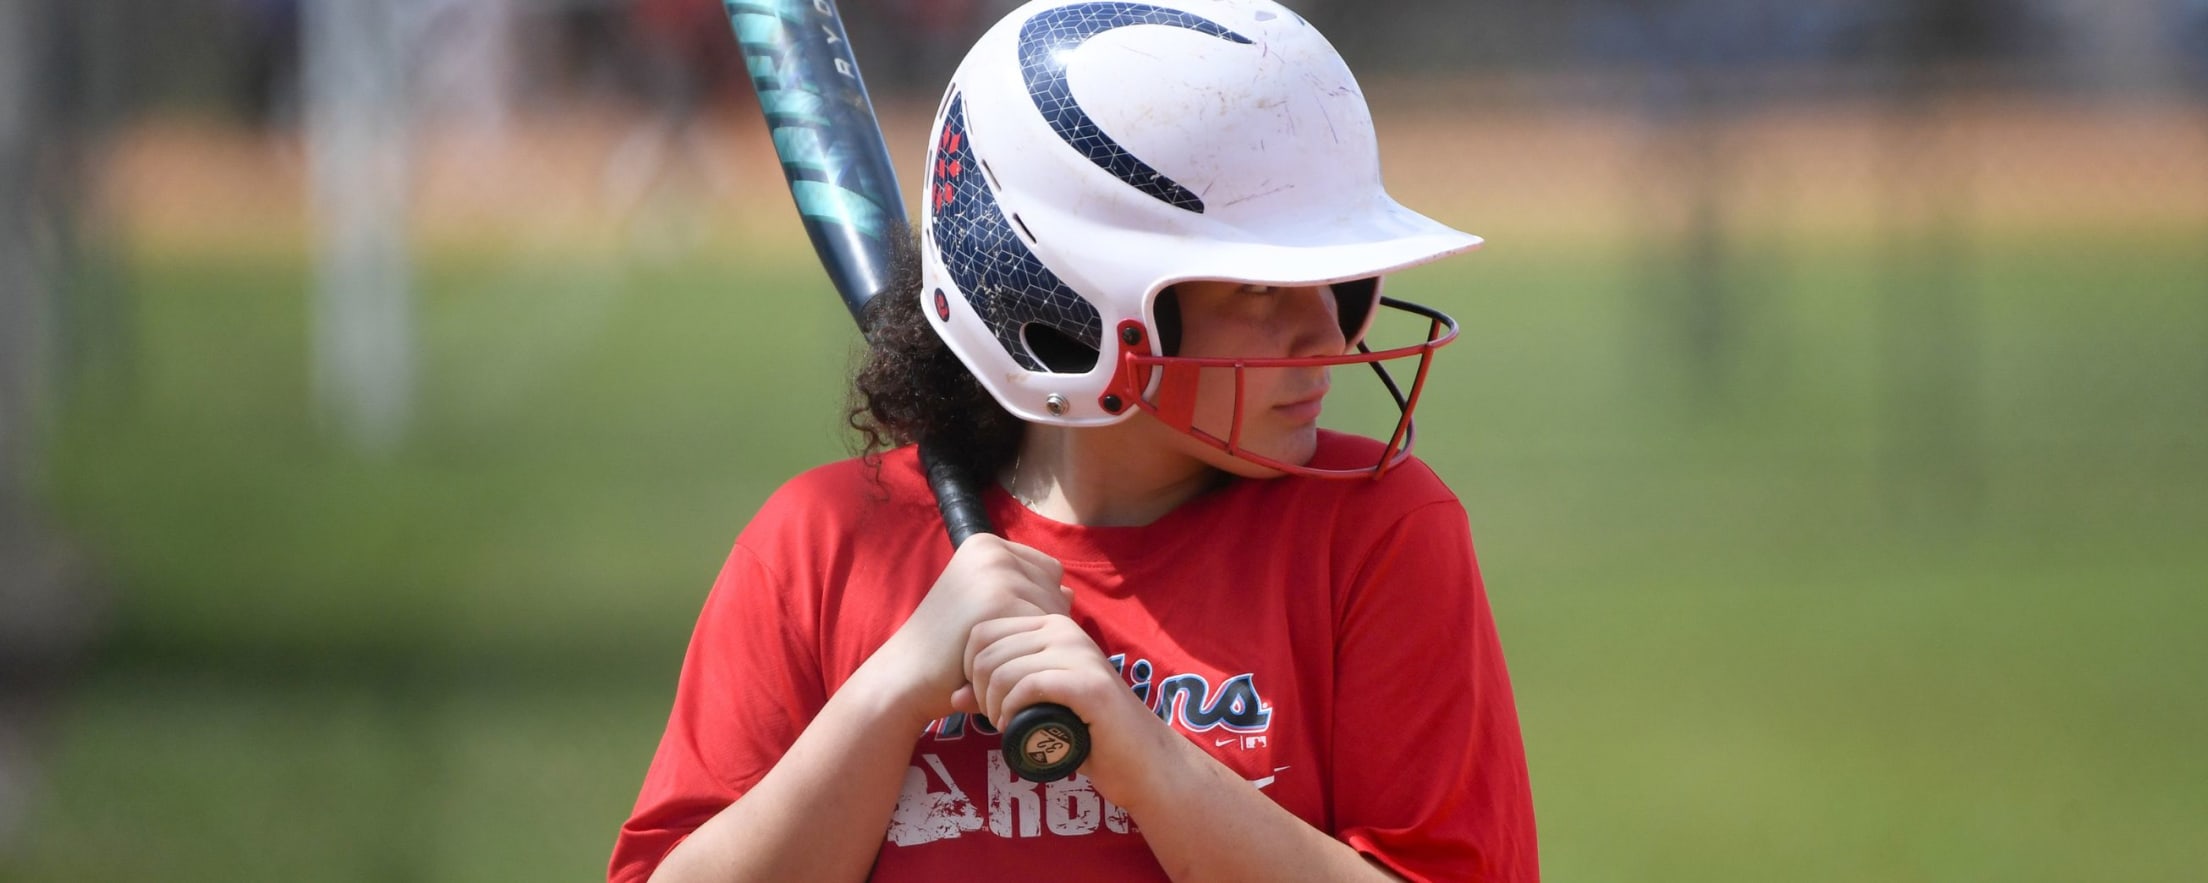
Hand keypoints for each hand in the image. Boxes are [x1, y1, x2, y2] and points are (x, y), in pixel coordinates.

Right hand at [867, 534, 1071, 719]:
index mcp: (986, 544)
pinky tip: (1005, 666)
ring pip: (1057, 612)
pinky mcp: (1003, 600)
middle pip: (1057, 590)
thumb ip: (1023, 594)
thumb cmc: (948, 649)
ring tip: (1002, 658)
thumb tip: (1071, 592)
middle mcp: (993, 550)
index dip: (1035, 609)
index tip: (1003, 630)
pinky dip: (1033, 655)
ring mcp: (998, 572)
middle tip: (1001, 649)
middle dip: (1039, 626)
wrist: (907, 677)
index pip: (1049, 573)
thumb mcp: (984, 609)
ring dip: (1037, 643)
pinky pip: (1048, 631)